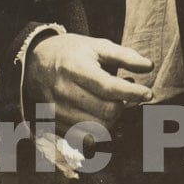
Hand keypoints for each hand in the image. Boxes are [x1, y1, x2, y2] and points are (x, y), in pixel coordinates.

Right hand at [24, 33, 153, 131]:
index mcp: (75, 67)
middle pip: (106, 111)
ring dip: (114, 119)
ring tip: (115, 102)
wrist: (35, 62)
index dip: (132, 92)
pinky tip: (101, 113)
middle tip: (128, 95)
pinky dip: (100, 129)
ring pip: (98, 128)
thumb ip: (124, 55)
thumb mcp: (97, 46)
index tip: (148, 93)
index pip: (108, 87)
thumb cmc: (72, 52)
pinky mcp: (56, 124)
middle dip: (124, 105)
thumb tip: (149, 66)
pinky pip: (85, 137)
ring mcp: (58, 110)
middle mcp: (64, 91)